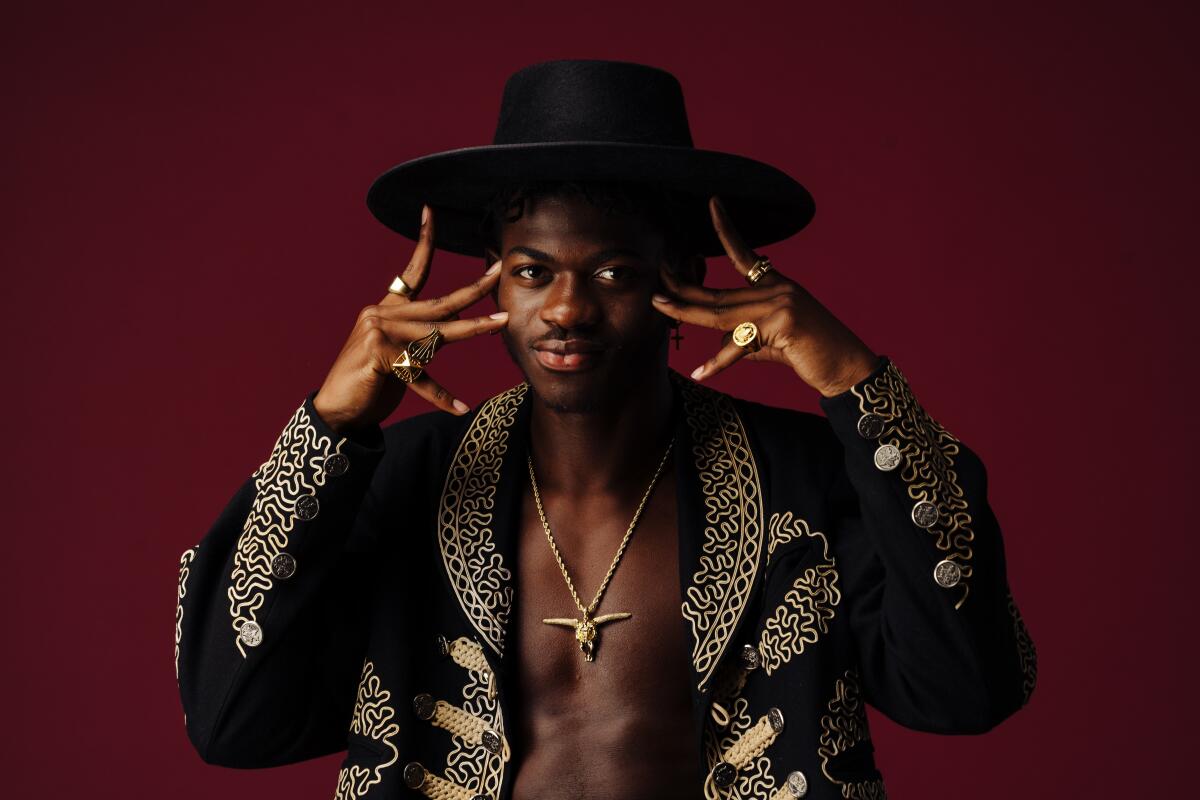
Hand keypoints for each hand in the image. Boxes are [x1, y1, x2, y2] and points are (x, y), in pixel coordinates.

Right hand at [313, 204, 508, 433]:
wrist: (337, 411)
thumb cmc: (370, 384)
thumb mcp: (399, 354)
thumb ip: (421, 338)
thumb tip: (451, 330)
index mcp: (387, 310)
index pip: (411, 272)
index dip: (423, 242)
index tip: (430, 211)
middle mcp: (382, 316)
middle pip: (439, 302)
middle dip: (474, 288)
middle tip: (499, 269)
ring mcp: (380, 335)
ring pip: (439, 334)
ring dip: (474, 328)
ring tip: (502, 321)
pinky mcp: (381, 359)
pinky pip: (421, 377)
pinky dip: (441, 396)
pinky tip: (460, 407)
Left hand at [650, 195, 878, 397]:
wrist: (846, 367)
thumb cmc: (811, 354)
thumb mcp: (771, 342)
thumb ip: (744, 339)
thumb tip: (717, 343)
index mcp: (776, 286)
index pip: (744, 253)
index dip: (725, 229)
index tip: (712, 203)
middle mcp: (778, 288)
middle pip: (719, 292)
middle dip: (683, 288)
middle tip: (656, 284)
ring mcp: (781, 302)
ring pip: (721, 313)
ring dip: (685, 313)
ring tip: (659, 307)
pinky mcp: (784, 322)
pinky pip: (740, 344)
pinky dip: (719, 362)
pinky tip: (700, 372)